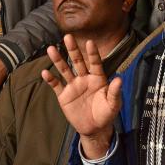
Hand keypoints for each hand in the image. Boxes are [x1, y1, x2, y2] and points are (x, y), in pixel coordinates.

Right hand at [41, 34, 120, 158]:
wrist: (94, 128)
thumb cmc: (106, 114)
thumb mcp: (113, 104)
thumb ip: (115, 92)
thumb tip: (119, 79)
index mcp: (98, 78)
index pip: (95, 63)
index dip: (93, 53)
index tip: (90, 42)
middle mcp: (84, 79)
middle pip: (78, 61)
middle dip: (73, 49)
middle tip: (68, 36)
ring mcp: (73, 86)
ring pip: (65, 70)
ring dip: (58, 60)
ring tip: (51, 49)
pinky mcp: (64, 96)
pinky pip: (56, 85)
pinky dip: (51, 79)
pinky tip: (45, 72)